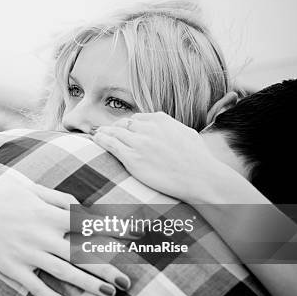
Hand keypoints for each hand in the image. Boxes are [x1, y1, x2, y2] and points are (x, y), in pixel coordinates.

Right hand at [0, 179, 132, 295]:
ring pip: (63, 272)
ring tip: (109, 293)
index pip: (88, 224)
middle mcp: (41, 234)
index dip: (114, 230)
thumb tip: (84, 209)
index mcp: (49, 214)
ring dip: (88, 284)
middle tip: (126, 281)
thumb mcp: (33, 188)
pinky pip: (35, 286)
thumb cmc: (4, 195)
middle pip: (80, 253)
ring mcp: (27, 253)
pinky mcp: (13, 267)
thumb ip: (60, 198)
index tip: (137, 237)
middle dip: (106, 267)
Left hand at [92, 112, 229, 203]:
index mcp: (160, 119)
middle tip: (107, 132)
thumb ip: (171, 127)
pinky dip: (101, 140)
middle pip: (123, 124)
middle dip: (115, 128)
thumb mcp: (186, 133)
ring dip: (104, 132)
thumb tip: (166, 127)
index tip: (122, 130)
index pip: (137, 118)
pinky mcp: (132, 157)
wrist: (200, 177)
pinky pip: (110, 144)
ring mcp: (139, 142)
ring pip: (114, 132)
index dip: (128, 125)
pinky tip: (96, 139)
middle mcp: (148, 127)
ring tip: (97, 134)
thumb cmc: (198, 160)